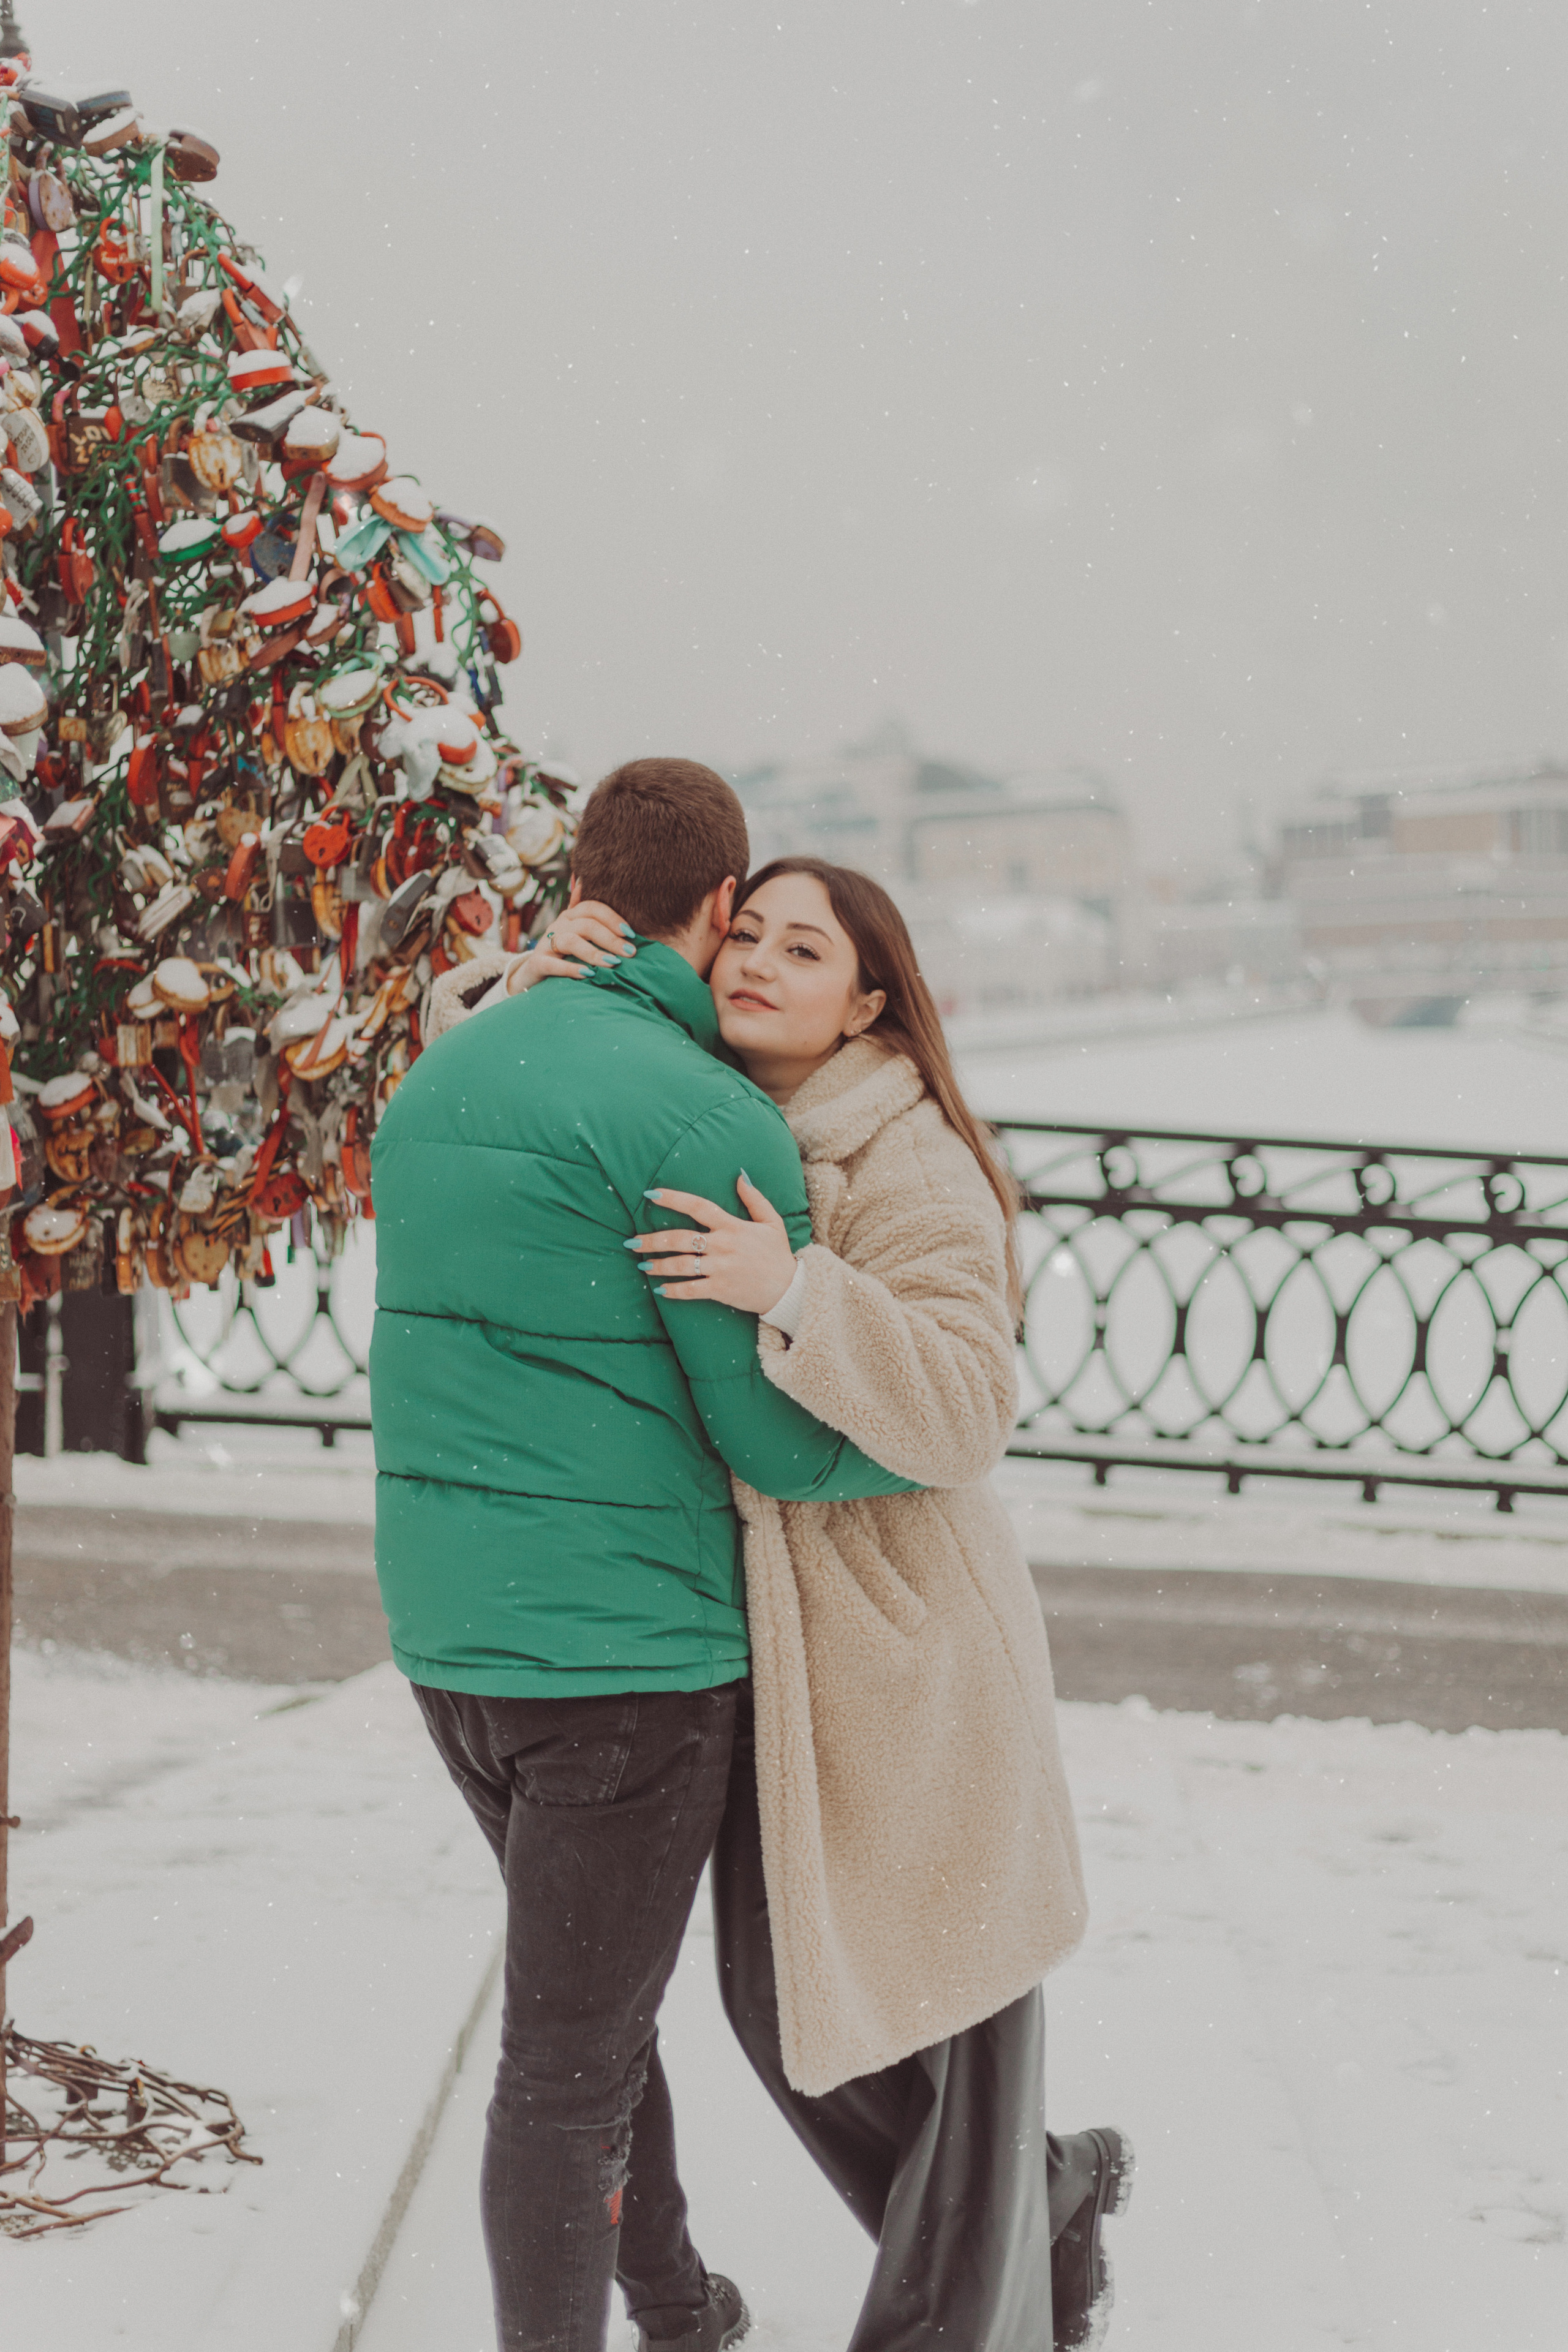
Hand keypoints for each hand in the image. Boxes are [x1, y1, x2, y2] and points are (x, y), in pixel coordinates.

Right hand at [507, 901, 635, 991]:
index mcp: (571, 916)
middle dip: (610, 938)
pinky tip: (588, 974)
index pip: (592, 908)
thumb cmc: (563, 952)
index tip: (631, 933)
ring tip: (613, 963)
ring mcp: (546, 943)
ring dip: (594, 953)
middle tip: (629, 952)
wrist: (533, 973)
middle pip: (586, 925)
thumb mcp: (576, 931)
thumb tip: (585, 880)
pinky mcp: (537, 963)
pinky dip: (571, 969)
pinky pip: (553, 964)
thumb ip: (588, 913)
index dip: (613, 918)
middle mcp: (558, 926)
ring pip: (571, 941)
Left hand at [630, 1174, 797, 1314]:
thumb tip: (739, 1176)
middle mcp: (722, 1245)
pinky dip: (673, 1291)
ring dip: (657, 1265)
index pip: (698, 1206)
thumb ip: (755, 1198)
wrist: (789, 1289)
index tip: (650, 1194)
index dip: (673, 1199)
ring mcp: (719, 1269)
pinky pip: (690, 1290)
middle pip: (679, 1238)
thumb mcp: (772, 1222)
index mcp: (732, 1226)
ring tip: (642, 1265)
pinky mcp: (720, 1290)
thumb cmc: (778, 1254)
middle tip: (632, 1241)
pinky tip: (660, 1290)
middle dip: (652, 1240)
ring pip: (680, 1265)